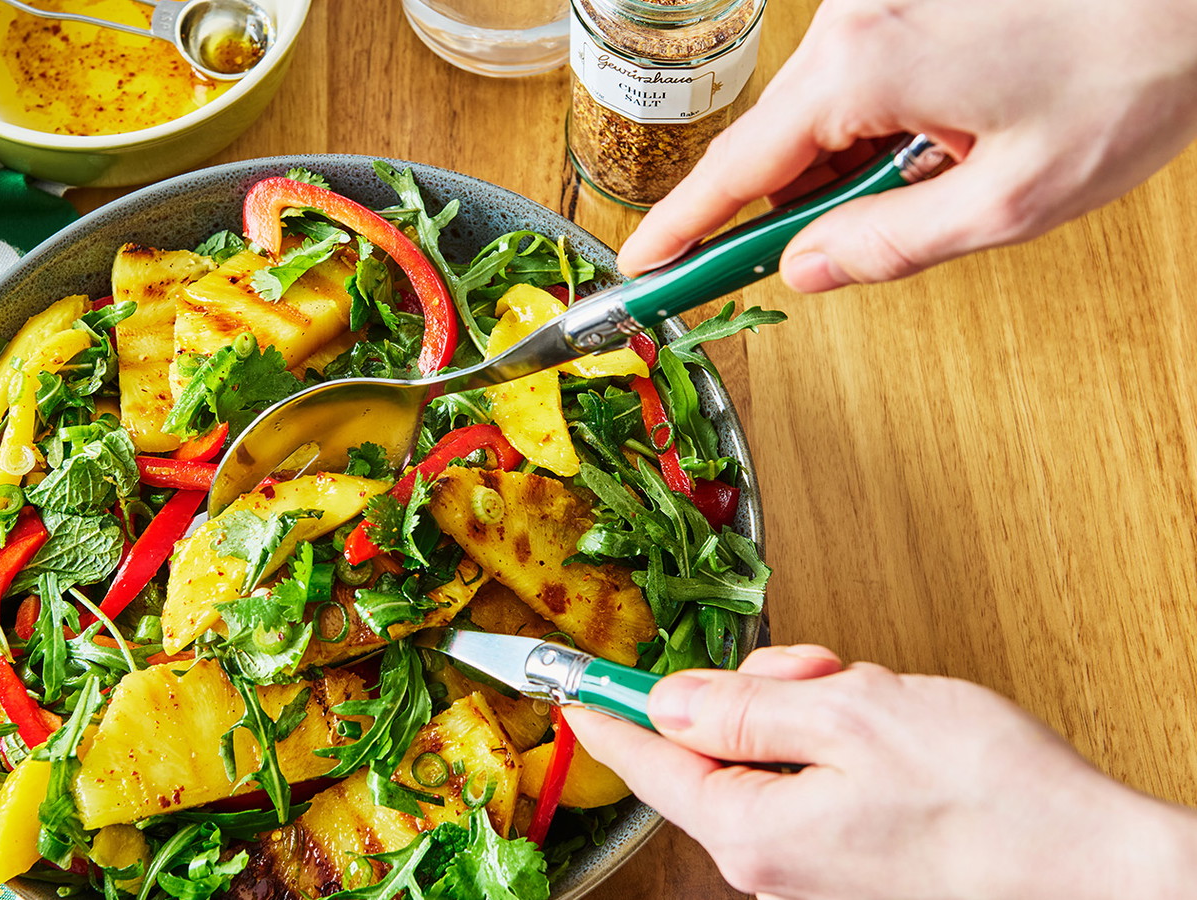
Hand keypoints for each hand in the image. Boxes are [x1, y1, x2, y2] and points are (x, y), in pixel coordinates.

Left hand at [566, 645, 1196, 899]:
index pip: (648, 761)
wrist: (1099, 873)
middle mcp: (770, 865)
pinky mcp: (853, 863)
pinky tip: (899, 739)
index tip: (564, 685)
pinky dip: (846, 745)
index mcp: (752, 831)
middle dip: (762, 689)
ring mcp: (813, 870)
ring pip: (774, 755)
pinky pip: (817, 783)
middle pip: (717, 746)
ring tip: (882, 707)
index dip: (606, 708)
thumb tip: (667, 699)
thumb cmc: (991, 802)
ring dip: (815, 712)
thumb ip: (743, 706)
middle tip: (822, 671)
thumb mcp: (849, 718)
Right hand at [615, 0, 1196, 290]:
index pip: (739, 168)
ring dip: (855, 160)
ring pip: (821, 108)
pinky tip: (952, 130)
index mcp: (864, 68)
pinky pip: (857, 73)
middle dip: (794, 205)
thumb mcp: (1013, 200)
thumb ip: (892, 244)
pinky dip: (880, 120)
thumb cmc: (1132, 70)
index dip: (685, 228)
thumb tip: (809, 270)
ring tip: (953, 167)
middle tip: (821, 254)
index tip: (642, 267)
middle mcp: (854, 19)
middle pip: (778, 139)